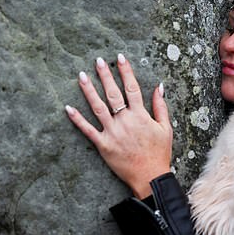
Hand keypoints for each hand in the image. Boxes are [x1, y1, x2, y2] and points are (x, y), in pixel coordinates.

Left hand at [65, 54, 172, 198]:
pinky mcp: (103, 145)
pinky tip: (68, 108)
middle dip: (105, 75)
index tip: (120, 58)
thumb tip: (159, 86)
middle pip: (113, 93)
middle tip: (98, 61)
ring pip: (98, 107)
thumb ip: (160, 106)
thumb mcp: (165, 128)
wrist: (149, 176)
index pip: (132, 88)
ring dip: (89, 91)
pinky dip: (77, 119)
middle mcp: (125, 121)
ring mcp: (112, 132)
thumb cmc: (159, 153)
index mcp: (140, 115)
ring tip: (82, 76)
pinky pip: (88, 130)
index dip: (126, 71)